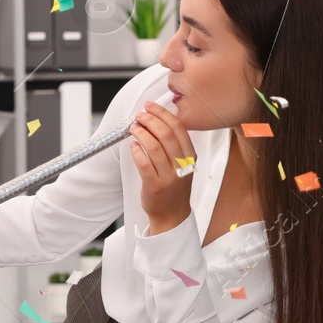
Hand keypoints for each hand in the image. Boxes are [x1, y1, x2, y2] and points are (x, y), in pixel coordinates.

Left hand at [130, 101, 195, 233]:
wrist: (172, 215)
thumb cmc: (174, 188)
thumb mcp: (182, 165)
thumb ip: (174, 146)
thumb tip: (157, 121)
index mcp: (190, 157)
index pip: (179, 128)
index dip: (163, 113)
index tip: (151, 106)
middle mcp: (182, 165)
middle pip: (166, 134)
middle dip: (150, 119)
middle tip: (140, 115)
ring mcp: (169, 176)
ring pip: (154, 147)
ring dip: (141, 133)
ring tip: (133, 127)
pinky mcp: (155, 186)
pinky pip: (144, 163)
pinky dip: (137, 151)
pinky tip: (133, 145)